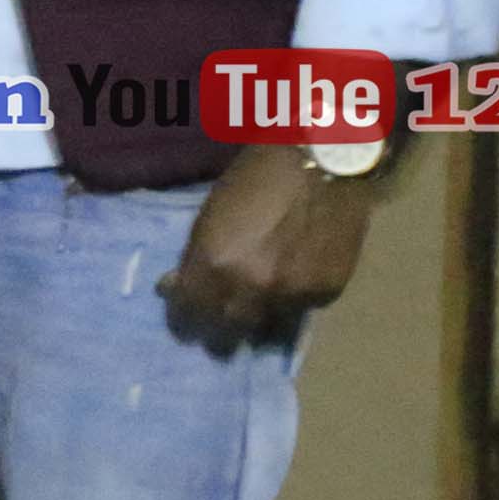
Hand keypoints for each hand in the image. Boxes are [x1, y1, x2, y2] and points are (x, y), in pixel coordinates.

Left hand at [163, 142, 376, 352]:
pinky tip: (289, 288)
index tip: (184, 321)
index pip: (187, 314)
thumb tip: (174, 287)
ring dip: (255, 325)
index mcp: (214, 264)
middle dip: (216, 335)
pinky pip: (300, 312)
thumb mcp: (209, 216)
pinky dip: (290, 306)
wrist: (322, 163)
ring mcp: (291, 294)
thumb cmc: (256, 179)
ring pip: (265, 332)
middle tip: (216, 329)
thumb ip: (194, 258)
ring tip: (252, 315)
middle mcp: (251, 287)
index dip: (183, 320)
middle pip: (225, 336)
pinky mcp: (325, 293)